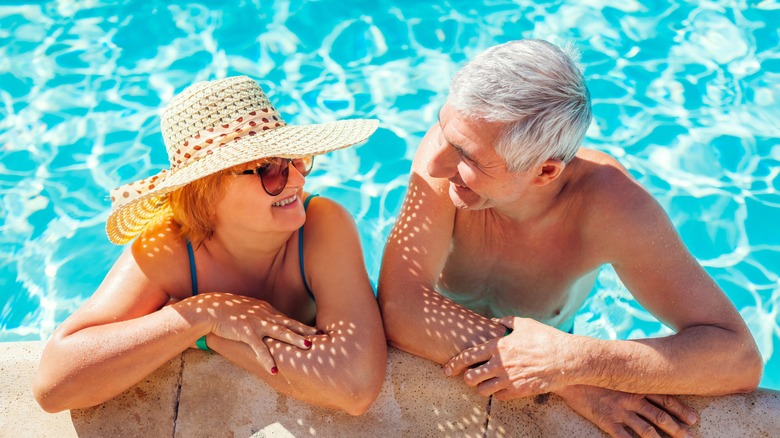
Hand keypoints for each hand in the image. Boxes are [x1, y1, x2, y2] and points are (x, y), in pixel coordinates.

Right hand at [192, 292, 317, 373]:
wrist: (211, 309)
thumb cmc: (228, 311)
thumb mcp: (250, 310)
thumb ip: (262, 316)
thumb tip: (272, 324)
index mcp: (267, 311)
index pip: (288, 320)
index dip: (302, 327)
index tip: (317, 332)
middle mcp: (265, 315)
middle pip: (289, 324)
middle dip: (305, 330)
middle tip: (321, 337)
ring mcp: (257, 323)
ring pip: (280, 332)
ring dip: (294, 339)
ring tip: (307, 347)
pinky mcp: (246, 332)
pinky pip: (259, 348)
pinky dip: (267, 359)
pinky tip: (274, 370)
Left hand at [444, 316, 570, 398]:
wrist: (566, 358)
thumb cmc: (546, 338)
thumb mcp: (524, 324)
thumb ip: (505, 322)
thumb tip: (492, 321)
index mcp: (498, 346)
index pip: (467, 356)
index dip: (454, 363)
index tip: (447, 369)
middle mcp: (500, 364)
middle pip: (471, 377)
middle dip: (467, 377)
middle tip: (469, 377)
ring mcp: (509, 379)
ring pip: (482, 390)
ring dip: (481, 387)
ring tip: (485, 383)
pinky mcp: (519, 391)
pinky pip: (499, 397)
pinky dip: (497, 393)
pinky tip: (501, 387)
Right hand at [556, 385, 697, 437]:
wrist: (571, 376)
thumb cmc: (593, 373)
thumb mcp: (616, 372)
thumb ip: (630, 377)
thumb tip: (644, 377)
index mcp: (635, 386)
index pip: (664, 399)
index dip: (680, 409)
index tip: (693, 418)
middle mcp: (631, 398)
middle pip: (660, 416)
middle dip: (677, 428)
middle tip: (690, 437)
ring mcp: (619, 411)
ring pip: (647, 430)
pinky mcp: (607, 421)